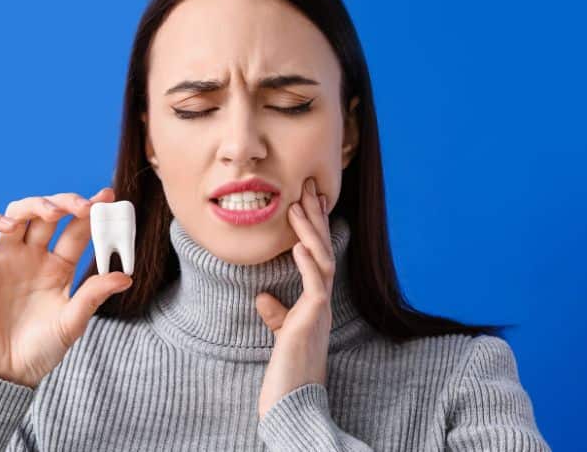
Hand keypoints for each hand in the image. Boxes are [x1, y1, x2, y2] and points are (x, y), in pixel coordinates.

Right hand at [0, 187, 133, 388]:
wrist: (5, 374)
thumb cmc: (40, 351)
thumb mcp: (72, 322)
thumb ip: (93, 296)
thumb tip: (126, 276)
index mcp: (58, 267)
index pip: (76, 229)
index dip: (90, 212)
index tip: (107, 197)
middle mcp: (32, 257)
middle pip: (48, 214)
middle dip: (66, 202)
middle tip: (84, 206)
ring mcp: (5, 259)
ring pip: (16, 213)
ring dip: (34, 204)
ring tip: (53, 212)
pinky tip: (8, 226)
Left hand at [255, 176, 333, 418]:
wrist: (292, 398)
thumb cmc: (288, 367)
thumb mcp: (281, 333)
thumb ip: (276, 313)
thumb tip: (263, 297)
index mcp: (315, 300)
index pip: (316, 255)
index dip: (313, 228)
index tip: (306, 202)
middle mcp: (322, 300)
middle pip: (323, 249)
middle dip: (315, 219)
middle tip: (308, 188)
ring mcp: (320, 309)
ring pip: (321, 260)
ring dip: (310, 232)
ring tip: (299, 206)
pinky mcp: (313, 320)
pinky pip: (315, 285)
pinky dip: (308, 263)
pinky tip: (299, 245)